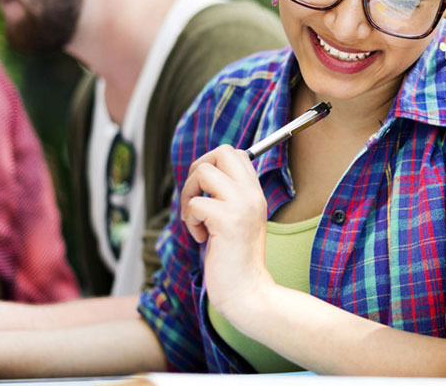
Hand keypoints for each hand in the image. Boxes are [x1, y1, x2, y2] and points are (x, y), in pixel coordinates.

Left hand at [180, 144, 273, 311]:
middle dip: (197, 170)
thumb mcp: (238, 220)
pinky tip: (202, 238)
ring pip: (202, 171)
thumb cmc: (236, 261)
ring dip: (189, 195)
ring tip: (196, 219)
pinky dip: (190, 221)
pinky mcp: (226, 221)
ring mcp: (241, 205)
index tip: (206, 192)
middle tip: (196, 197)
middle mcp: (252, 194)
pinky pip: (194, 203)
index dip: (213, 165)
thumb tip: (201, 176)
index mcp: (256, 193)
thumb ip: (228, 198)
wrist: (248, 292)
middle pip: (222, 152)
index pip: (236, 154)